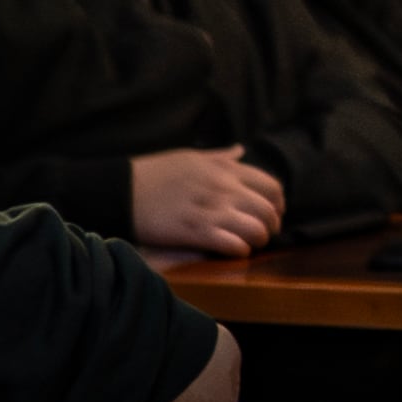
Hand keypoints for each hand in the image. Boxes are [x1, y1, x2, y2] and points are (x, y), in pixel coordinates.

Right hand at [130, 146, 285, 255]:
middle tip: (264, 233)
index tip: (274, 213)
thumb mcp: (192, 157)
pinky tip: (234, 251)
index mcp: (226, 169)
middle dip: (272, 226)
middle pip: (269, 210)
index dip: (278, 204)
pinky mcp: (196, 231)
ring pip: (256, 229)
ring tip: (249, 244)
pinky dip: (240, 250)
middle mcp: (225, 188)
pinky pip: (233, 244)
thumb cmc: (155, 172)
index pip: (272, 186)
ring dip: (258, 240)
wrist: (123, 190)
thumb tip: (240, 150)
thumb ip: (220, 157)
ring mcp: (211, 210)